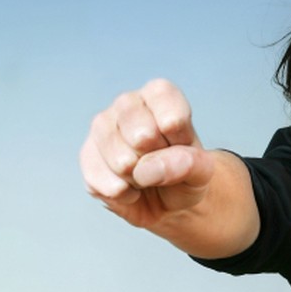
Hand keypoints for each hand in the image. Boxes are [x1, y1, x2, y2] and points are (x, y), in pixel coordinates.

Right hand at [80, 79, 214, 228]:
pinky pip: (107, 184)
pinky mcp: (87, 156)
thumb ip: (189, 164)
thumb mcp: (203, 171)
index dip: (179, 140)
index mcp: (159, 94)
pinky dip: (125, 195)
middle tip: (162, 162)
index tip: (182, 145)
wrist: (167, 197)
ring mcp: (102, 127)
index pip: (170, 114)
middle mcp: (126, 103)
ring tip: (147, 175)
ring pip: (122, 162)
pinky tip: (131, 188)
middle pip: (143, 136)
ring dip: (141, 180)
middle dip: (159, 161)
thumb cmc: (185, 174)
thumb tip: (149, 168)